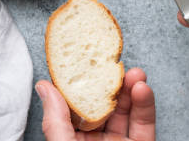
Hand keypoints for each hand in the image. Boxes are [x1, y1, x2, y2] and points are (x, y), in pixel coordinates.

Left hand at [36, 67, 154, 140]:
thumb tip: (44, 85)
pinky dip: (145, 107)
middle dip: (111, 84)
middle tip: (115, 64)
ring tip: (134, 73)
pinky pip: (144, 127)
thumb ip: (56, 121)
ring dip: (131, 90)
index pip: (75, 107)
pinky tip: (143, 90)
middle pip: (104, 106)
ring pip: (126, 112)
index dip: (81, 83)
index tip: (86, 62)